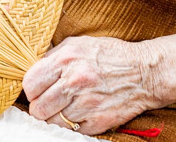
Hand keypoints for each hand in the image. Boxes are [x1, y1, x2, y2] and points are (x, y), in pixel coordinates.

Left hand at [22, 35, 175, 135]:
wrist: (145, 73)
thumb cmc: (109, 55)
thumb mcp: (78, 44)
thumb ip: (53, 56)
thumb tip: (31, 68)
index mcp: (66, 59)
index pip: (30, 83)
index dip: (31, 89)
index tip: (37, 90)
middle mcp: (74, 82)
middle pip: (38, 108)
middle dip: (40, 107)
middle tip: (49, 102)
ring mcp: (87, 104)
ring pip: (52, 123)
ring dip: (55, 118)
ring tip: (65, 108)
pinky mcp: (98, 121)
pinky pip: (72, 131)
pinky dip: (73, 125)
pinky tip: (80, 113)